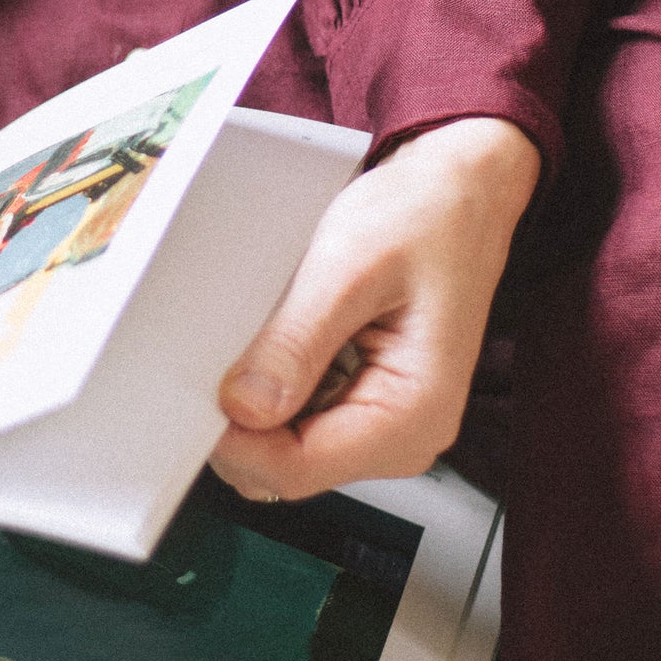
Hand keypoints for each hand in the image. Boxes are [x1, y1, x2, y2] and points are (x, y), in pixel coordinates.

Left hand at [211, 116, 540, 500]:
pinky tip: (286, 336)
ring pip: (285, 447)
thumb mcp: (349, 266)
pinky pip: (298, 419)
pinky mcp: (366, 403)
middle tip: (226, 348)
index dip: (236, 440)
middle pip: (286, 467)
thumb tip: (244, 406)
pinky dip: (276, 385)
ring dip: (259, 400)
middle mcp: (406, 434)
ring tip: (271, 329)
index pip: (297, 469)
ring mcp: (385, 423)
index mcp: (415, 413)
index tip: (199, 392)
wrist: (462, 191)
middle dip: (244, 421)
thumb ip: (297, 341)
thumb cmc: (427, 217)